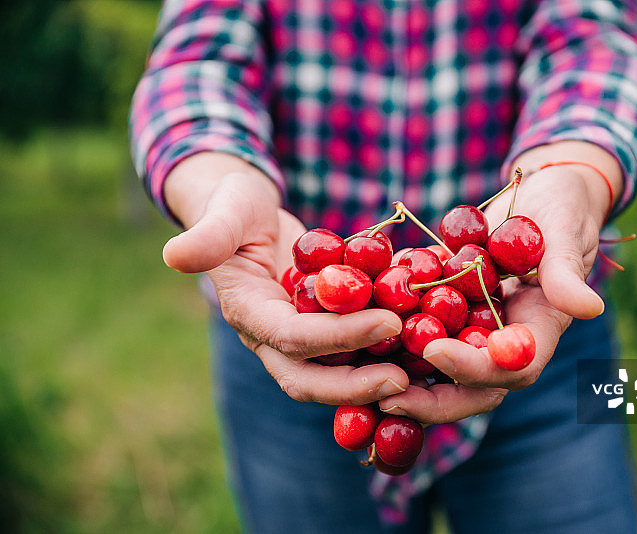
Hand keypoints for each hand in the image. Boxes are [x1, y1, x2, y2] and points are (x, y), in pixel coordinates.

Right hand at [162, 153, 408, 404]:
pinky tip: (422, 345)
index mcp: (248, 313)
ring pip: (335, 371)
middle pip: (310, 377)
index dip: (338, 336)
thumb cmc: (232, 206)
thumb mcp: (223, 211)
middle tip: (405, 379)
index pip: (292, 338)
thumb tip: (175, 256)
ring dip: (375, 375)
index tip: (387, 322)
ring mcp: (300, 336)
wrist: (246, 214)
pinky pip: (353, 350)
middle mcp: (273, 336)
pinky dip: (384, 352)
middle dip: (356, 384)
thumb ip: (207, 235)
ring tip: (421, 369)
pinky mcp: (323, 329)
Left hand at [377, 141, 621, 422]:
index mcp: (537, 331)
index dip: (473, 368)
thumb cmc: (562, 209)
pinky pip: (417, 330)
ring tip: (359, 380)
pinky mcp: (446, 309)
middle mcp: (502, 339)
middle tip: (385, 396)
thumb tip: (588, 308)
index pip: (509, 368)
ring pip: (436, 367)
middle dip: (430, 398)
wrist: (539, 193)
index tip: (434, 352)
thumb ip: (566, 273)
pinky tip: (350, 337)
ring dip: (401, 377)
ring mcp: (472, 326)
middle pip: (469, 386)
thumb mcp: (565, 234)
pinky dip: (388, 338)